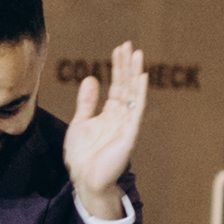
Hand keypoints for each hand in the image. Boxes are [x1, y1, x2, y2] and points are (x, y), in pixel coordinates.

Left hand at [63, 41, 146, 222]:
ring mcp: (127, 125)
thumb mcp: (81, 122)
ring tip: (138, 54)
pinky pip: (137, 110)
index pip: (117, 85)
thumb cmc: (83, 156)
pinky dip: (140, 93)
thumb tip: (92, 78)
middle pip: (127, 85)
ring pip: (133, 94)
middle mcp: (121, 117)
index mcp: (110, 114)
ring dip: (135, 73)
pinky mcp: (129, 134)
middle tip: (129, 44)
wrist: (84, 179)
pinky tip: (142, 77)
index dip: (118, 67)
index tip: (119, 49)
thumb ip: (87, 102)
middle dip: (127, 65)